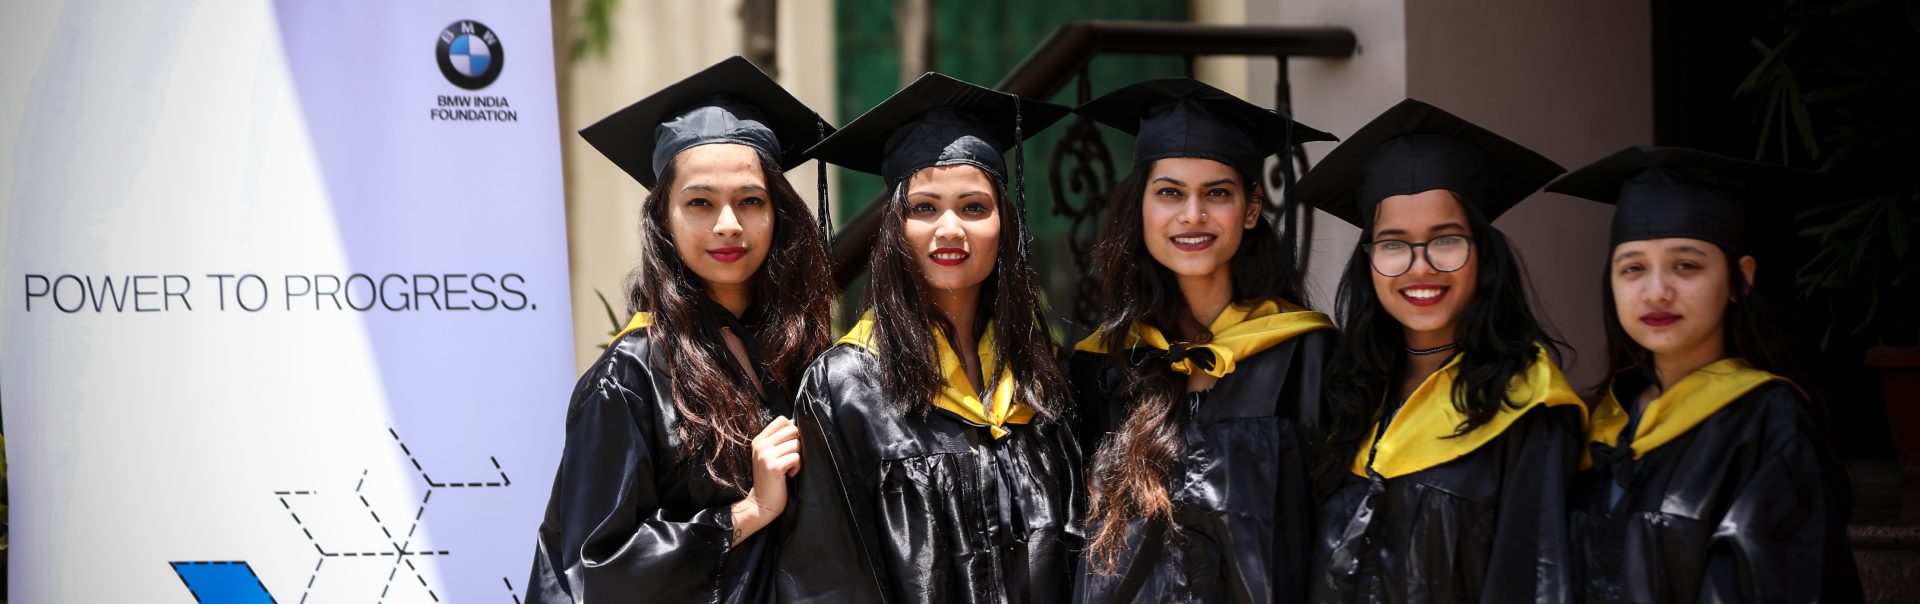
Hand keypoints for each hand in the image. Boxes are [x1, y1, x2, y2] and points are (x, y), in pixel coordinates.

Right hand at [731, 416, 799, 544]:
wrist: (761, 504)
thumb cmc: (770, 479)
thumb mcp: (769, 455)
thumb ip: (779, 440)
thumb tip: (797, 424)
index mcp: (759, 439)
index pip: (782, 420)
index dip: (792, 431)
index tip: (789, 446)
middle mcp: (761, 444)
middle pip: (792, 429)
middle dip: (797, 443)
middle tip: (791, 457)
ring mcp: (766, 455)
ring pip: (796, 444)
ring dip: (798, 457)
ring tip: (789, 468)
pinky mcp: (773, 466)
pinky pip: (796, 457)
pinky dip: (797, 467)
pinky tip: (789, 474)